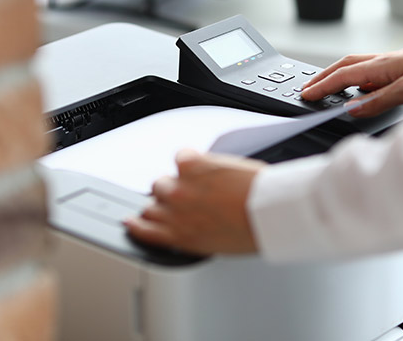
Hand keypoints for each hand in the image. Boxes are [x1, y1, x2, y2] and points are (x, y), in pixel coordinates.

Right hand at [123, 149, 264, 254]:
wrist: (269, 211)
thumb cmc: (254, 231)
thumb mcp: (219, 246)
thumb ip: (197, 235)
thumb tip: (196, 226)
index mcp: (181, 238)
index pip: (144, 232)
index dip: (138, 224)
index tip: (134, 221)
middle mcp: (174, 214)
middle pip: (150, 205)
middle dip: (165, 202)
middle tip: (183, 199)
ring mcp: (180, 188)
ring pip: (160, 182)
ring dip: (175, 181)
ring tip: (196, 181)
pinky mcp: (191, 165)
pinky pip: (180, 156)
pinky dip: (192, 159)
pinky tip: (207, 164)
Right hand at [300, 45, 402, 116]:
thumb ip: (381, 99)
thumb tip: (353, 109)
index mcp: (385, 64)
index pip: (345, 75)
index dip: (323, 85)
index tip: (307, 94)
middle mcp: (389, 62)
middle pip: (347, 66)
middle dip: (325, 76)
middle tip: (308, 88)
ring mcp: (398, 65)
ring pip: (361, 69)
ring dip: (341, 78)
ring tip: (327, 89)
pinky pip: (375, 75)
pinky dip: (360, 83)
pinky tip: (362, 92)